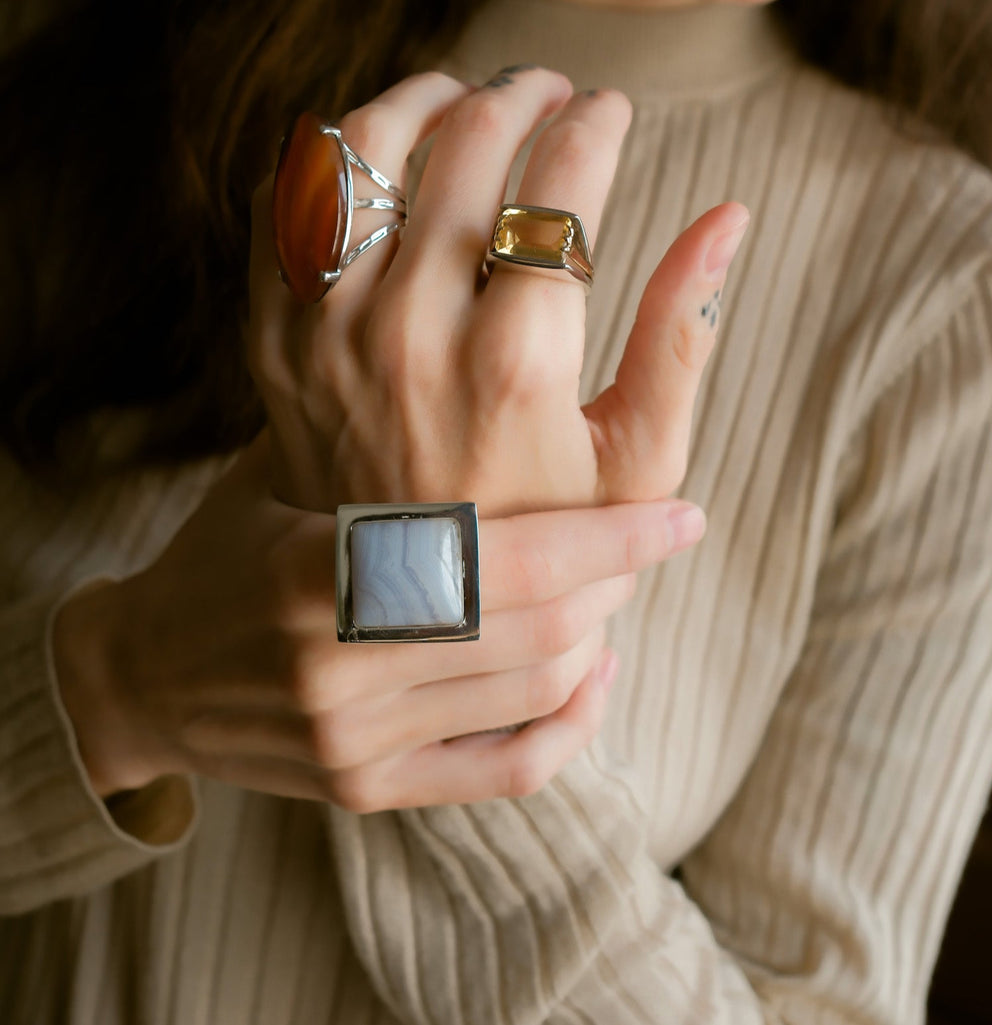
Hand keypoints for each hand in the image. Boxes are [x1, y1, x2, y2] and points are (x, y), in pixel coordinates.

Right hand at [52, 436, 705, 810]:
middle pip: (534, 630)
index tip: (681, 518)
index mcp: (313, 570)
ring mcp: (352, 743)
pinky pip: (506, 771)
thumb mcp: (275, 475)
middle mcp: (334, 669)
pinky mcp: (364, 791)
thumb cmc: (220, 552)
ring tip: (617, 588)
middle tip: (650, 537)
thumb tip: (494, 371)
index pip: (502, 560)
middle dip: (614, 581)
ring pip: (532, 694)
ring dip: (597, 637)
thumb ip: (374, 442)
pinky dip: (570, 726)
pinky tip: (594, 676)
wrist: (140, 676)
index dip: (608, 539)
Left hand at [248, 67, 748, 514]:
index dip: (595, 126)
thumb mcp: (635, 465)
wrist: (411, 604)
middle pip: (464, 149)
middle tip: (548, 93)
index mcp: (516, 366)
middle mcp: (413, 338)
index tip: (611, 113)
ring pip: (363, 152)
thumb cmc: (538, 539)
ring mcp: (332, 339)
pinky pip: (287, 206)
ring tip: (462, 101)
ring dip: (419, 101)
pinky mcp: (278, 345)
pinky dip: (331, 156)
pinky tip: (379, 157)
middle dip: (520, 96)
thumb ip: (681, 341)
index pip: (559, 188)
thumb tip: (728, 217)